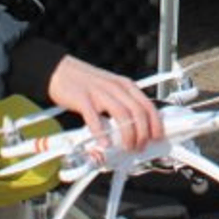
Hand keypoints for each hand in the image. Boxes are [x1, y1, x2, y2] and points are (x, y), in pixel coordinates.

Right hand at [46, 57, 165, 148]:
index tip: (157, 137)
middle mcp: (115, 88)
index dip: (155, 123)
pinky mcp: (82, 99)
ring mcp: (99, 92)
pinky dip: (101, 132)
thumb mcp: (111, 89)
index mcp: (125, 86)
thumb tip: (135, 129)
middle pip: (137, 112)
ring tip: (127, 148)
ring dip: (127, 135)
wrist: (60, 71)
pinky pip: (94, 117)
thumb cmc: (87, 83)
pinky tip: (104, 143)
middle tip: (140, 147)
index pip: (148, 105)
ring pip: (122, 115)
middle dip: (143, 133)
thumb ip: (123, 105)